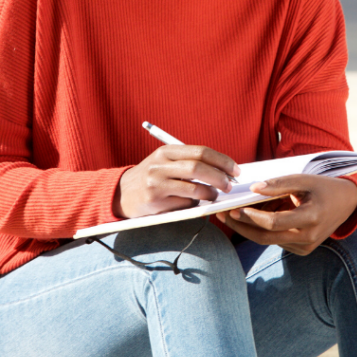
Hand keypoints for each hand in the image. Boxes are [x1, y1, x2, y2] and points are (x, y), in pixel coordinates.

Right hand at [114, 146, 241, 218]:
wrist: (121, 193)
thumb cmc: (151, 177)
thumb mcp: (164, 162)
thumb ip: (188, 161)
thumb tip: (223, 169)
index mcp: (166, 151)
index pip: (200, 151)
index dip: (222, 160)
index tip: (235, 170)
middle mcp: (160, 165)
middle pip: (198, 168)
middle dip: (220, 177)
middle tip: (230, 185)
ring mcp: (156, 184)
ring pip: (194, 189)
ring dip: (210, 194)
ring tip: (214, 196)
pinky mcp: (155, 202)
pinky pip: (185, 204)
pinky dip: (195, 204)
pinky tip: (195, 203)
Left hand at [215, 175, 356, 255]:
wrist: (346, 203)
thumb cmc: (323, 187)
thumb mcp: (304, 179)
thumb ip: (279, 184)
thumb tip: (254, 189)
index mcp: (311, 217)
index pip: (273, 223)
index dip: (251, 216)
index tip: (234, 208)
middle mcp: (309, 237)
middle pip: (266, 237)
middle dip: (242, 226)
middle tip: (223, 215)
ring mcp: (306, 247)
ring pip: (269, 241)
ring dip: (249, 229)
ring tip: (232, 214)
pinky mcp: (302, 250)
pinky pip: (277, 242)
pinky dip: (262, 231)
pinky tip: (252, 219)